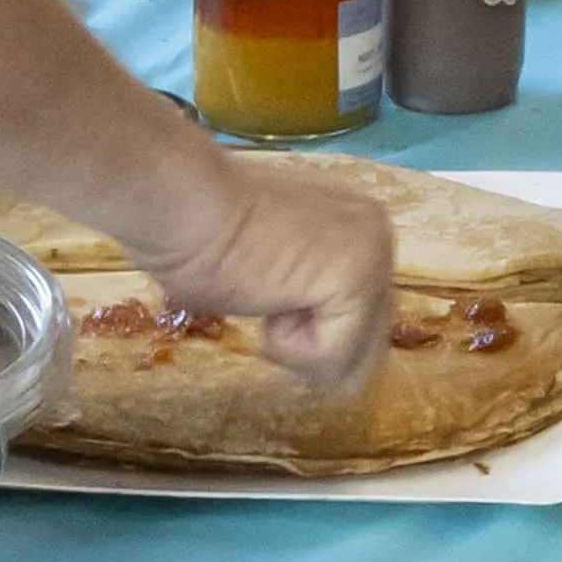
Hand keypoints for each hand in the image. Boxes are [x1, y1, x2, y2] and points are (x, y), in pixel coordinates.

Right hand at [129, 146, 397, 384]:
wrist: (182, 203)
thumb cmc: (200, 229)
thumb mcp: (269, 262)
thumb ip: (304, 285)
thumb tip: (308, 322)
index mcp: (357, 225)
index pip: (361, 317)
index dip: (307, 327)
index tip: (264, 285)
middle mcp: (379, 236)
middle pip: (366, 345)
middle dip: (309, 341)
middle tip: (262, 291)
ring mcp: (374, 258)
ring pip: (351, 359)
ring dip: (297, 344)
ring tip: (263, 291)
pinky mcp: (356, 281)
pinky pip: (329, 356)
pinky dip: (286, 344)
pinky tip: (264, 294)